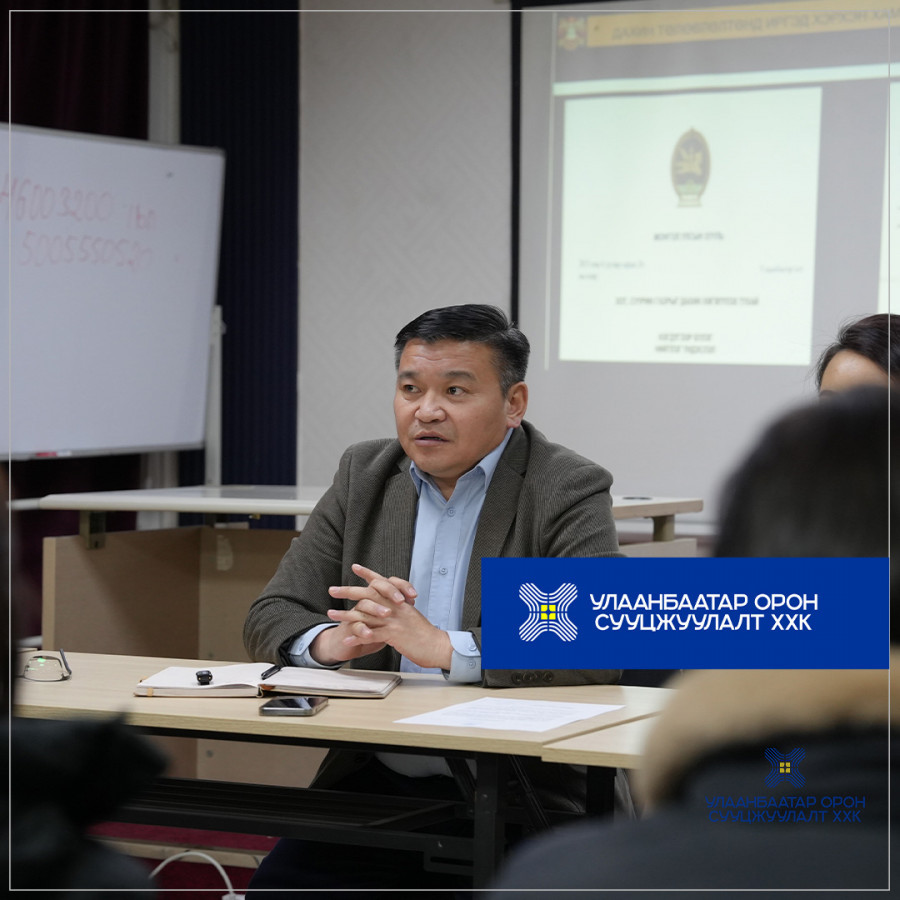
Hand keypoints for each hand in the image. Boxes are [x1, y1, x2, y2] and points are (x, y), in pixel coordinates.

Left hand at [316, 563, 451, 669]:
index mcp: (400, 601)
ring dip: (345, 614)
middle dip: (348, 591)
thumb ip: (401, 608)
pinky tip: (345, 638)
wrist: (437, 645)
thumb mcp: (412, 615)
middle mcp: (395, 606)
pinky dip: (356, 636)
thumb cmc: (425, 633)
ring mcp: (393, 620)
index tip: (355, 567)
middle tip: (332, 589)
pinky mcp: (393, 634)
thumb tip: (392, 604)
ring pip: (364, 614)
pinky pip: (370, 634)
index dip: (368, 574)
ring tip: (331, 614)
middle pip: (368, 595)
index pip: (382, 582)